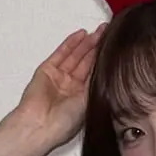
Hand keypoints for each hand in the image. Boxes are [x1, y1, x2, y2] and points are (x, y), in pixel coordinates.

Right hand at [10, 25, 104, 149]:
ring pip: (75, 56)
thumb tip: (109, 71)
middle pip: (86, 62)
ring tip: (99, 31)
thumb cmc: (63, 122)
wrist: (40, 124)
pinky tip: (81, 35)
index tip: (114, 48)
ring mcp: (58, 78)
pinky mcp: (46, 71)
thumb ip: (96, 84)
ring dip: (86, 43)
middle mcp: (71, 87)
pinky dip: (70, 44)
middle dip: (96, 47)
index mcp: (82, 98)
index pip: (95, 73)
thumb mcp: (88, 102)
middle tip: (107, 33)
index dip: (104, 60)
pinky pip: (61, 54)